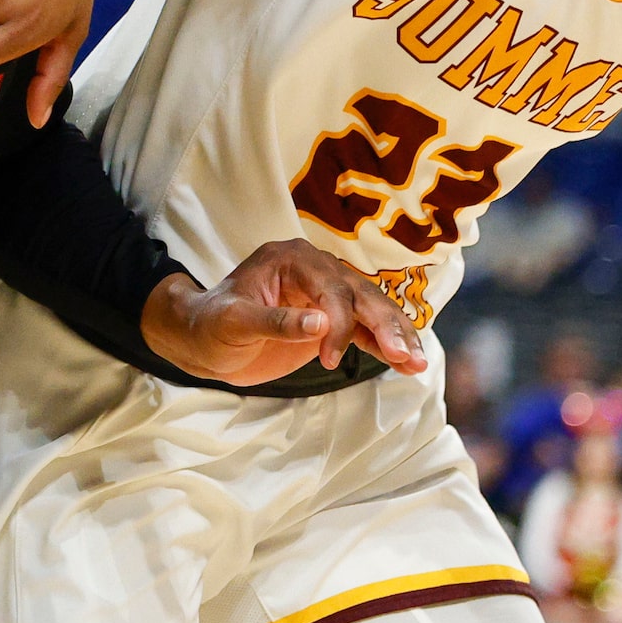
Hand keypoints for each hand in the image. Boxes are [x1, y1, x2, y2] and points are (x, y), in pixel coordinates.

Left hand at [140, 239, 428, 387]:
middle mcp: (315, 269)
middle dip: (387, 327)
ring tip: (419, 364)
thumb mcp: (234, 324)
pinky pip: (366, 329)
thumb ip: (276, 322)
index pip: (330, 288)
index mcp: (291, 258)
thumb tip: (320, 323)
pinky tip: (409, 363)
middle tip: (407, 358)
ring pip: (371, 310)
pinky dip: (386, 345)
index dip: (338, 324)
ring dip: (397, 337)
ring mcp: (327, 293)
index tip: (328, 361)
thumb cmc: (211, 325)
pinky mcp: (332, 319)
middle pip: (361, 295)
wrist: (202, 339)